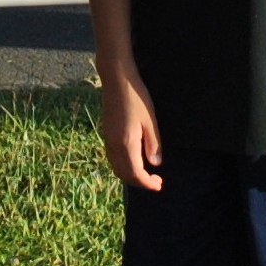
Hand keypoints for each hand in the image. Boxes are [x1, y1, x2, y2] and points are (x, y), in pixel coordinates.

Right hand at [98, 70, 162, 190]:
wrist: (117, 80)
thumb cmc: (137, 98)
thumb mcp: (151, 121)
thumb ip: (153, 144)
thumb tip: (155, 164)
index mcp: (126, 143)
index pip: (135, 173)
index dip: (147, 183)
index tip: (159, 185)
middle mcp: (113, 145)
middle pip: (124, 174)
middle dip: (139, 183)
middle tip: (156, 182)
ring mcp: (107, 140)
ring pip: (116, 168)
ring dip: (130, 176)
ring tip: (146, 174)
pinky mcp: (106, 134)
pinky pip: (113, 159)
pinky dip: (124, 166)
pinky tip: (134, 160)